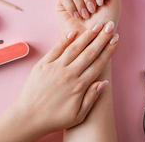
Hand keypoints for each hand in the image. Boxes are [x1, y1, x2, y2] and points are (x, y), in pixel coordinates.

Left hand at [14, 22, 118, 138]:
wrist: (28, 117)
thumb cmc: (54, 118)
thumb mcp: (78, 115)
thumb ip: (92, 98)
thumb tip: (104, 82)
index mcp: (79, 86)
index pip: (98, 64)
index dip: (108, 50)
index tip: (115, 40)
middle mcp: (68, 74)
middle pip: (89, 52)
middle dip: (101, 38)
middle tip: (110, 26)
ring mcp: (55, 68)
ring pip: (74, 48)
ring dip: (86, 36)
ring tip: (96, 26)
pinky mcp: (43, 65)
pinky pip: (56, 49)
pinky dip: (65, 40)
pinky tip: (74, 32)